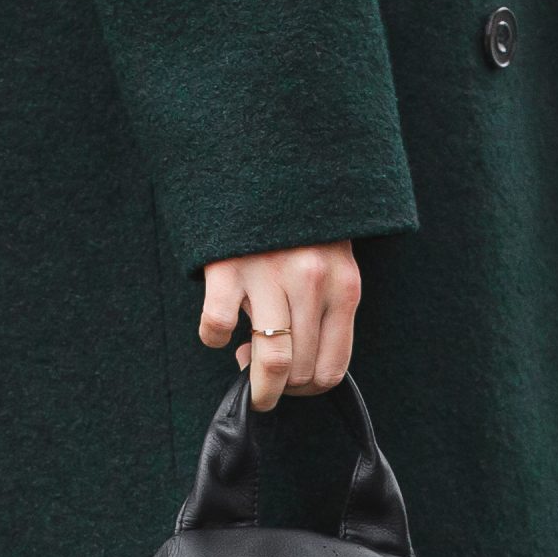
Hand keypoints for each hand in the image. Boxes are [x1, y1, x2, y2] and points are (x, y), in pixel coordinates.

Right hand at [199, 241, 359, 410]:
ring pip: (272, 361)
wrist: (266, 166)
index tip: (291, 382)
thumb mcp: (331, 267)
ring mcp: (270, 275)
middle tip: (264, 375)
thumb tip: (295, 369)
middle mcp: (311, 282)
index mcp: (343, 287)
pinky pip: (219, 327)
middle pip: (301, 371)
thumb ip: (323, 312)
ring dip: (255, 385)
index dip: (307, 390)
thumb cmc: (300, 230)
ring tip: (245, 368)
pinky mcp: (228, 267)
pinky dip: (214, 338)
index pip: (332, 370)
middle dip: (279, 389)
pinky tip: (220, 328)